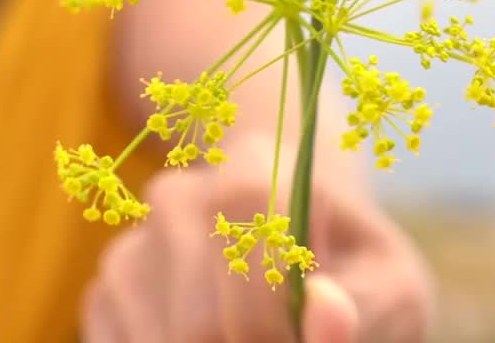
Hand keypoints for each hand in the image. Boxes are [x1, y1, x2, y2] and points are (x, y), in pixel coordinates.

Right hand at [80, 135, 433, 341]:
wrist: (296, 246)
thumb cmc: (352, 272)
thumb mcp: (388, 286)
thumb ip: (366, 308)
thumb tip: (326, 311)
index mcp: (256, 169)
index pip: (255, 265)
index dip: (284, 331)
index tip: (312, 340)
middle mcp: (180, 194)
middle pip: (201, 323)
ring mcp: (135, 240)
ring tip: (259, 340)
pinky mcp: (106, 289)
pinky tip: (216, 342)